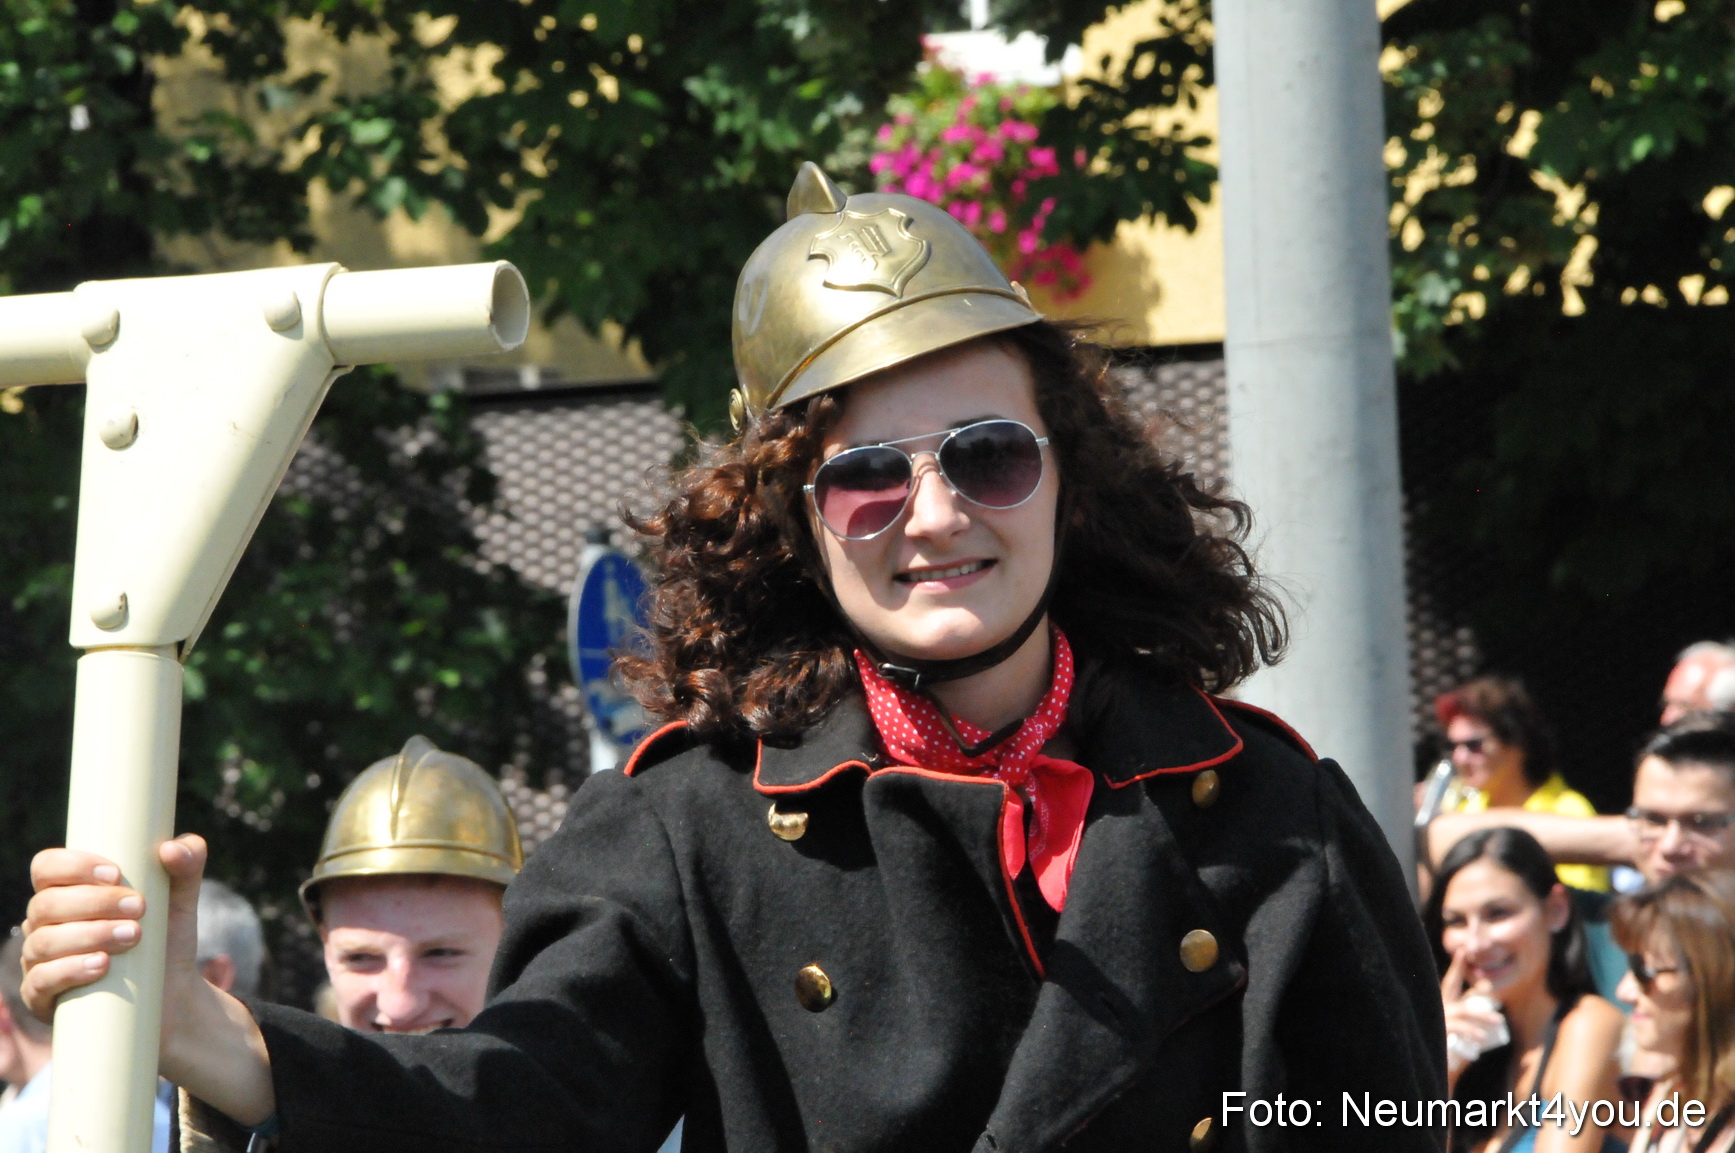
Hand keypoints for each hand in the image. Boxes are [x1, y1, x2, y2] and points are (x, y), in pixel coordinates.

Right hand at [21, 834, 206, 1029]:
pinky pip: (40, 982)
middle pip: (47, 904)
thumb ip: (187, 863)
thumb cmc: (166, 936)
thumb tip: (172, 847)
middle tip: (140, 908)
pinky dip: (70, 970)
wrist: (173, 993)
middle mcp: (45, 924)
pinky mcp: (42, 998)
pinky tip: (102, 965)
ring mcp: (38, 961)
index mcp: (67, 892)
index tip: (117, 873)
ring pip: (43, 942)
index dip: (73, 866)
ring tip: (133, 936)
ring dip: (90, 935)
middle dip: (95, 903)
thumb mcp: (180, 897)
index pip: (47, 867)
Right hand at [1439, 950, 1506, 1080]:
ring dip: (1483, 1016)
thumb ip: (1469, 1024)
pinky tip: (1483, 1038)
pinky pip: (1458, 1028)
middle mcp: (1439, 1005)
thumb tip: (1491, 1018)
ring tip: (1499, 1021)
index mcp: (1442, 1002)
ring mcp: (1439, 1017)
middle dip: (1463, 975)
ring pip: (1464, 1010)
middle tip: (1485, 979)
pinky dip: (1471, 1032)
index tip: (1463, 950)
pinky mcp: (1439, 1030)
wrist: (1421, 1060)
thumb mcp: (1455, 1031)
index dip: (1457, 965)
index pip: (1451, 980)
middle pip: (1453, 986)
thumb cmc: (1442, 1046)